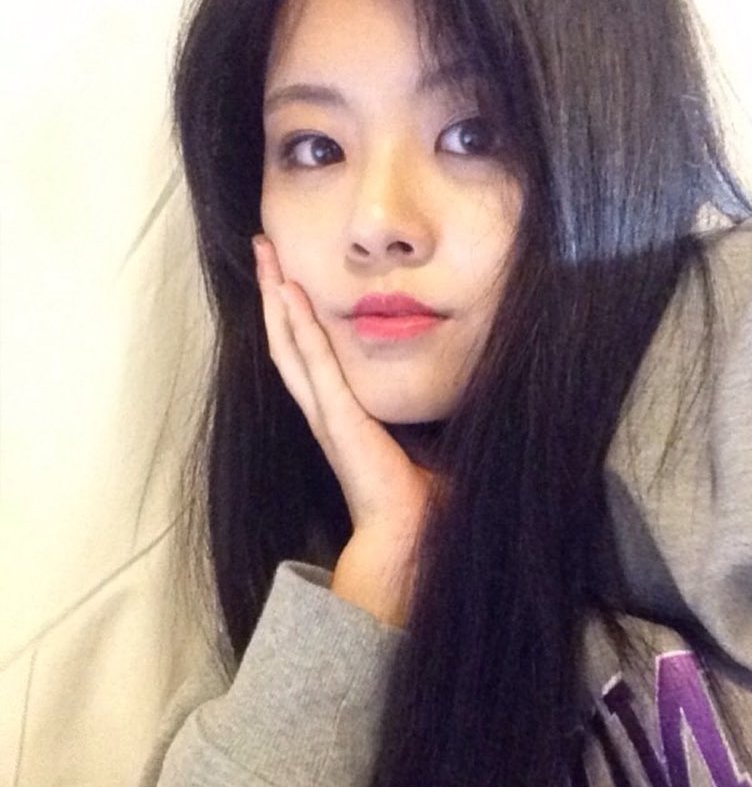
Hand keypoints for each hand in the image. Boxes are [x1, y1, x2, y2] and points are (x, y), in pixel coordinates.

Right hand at [252, 234, 433, 624]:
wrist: (407, 537)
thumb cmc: (414, 496)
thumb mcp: (417, 440)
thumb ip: (419, 415)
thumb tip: (453, 392)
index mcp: (338, 412)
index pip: (307, 352)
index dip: (292, 313)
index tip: (286, 274)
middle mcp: (323, 407)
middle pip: (287, 339)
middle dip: (273, 292)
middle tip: (262, 249)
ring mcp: (326, 410)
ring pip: (290, 343)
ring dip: (275, 298)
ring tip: (265, 256)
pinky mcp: (338, 417)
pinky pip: (314, 362)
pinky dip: (299, 326)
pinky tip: (289, 293)